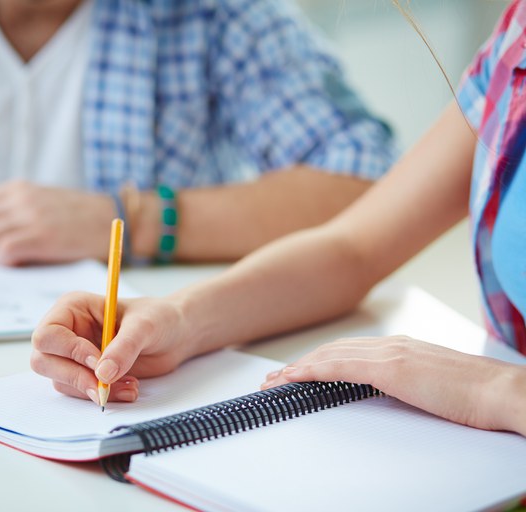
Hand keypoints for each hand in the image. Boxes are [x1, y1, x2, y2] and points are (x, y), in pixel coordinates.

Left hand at [0, 181, 115, 265]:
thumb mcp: (42, 202)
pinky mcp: (42, 235)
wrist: (112, 217)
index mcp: (17, 188)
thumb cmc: (78, 218)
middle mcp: (19, 198)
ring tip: (10, 262)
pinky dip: (7, 263)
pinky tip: (23, 263)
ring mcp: (30, 215)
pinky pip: (4, 251)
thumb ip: (14, 211)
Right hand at [30, 292, 195, 404]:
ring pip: (61, 381)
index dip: (69, 351)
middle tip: (104, 386)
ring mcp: (73, 354)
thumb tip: (103, 373)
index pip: (48, 334)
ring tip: (129, 384)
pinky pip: (79, 392)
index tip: (97, 361)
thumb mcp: (145, 326)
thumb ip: (124, 347)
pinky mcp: (85, 374)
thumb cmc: (158, 318)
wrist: (175, 336)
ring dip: (92, 389)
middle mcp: (67, 331)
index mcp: (72, 308)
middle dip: (75, 376)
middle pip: (43, 361)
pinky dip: (103, 395)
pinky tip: (128, 387)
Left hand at [262, 336, 525, 434]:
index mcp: (402, 348)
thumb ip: (409, 381)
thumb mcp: (433, 384)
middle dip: (302, 363)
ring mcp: (390, 354)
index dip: (320, 360)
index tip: (299, 372)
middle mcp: (392, 345)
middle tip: (276, 378)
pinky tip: (294, 378)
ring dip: (299, 368)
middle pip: (334, 350)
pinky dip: (312, 371)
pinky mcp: (391, 368)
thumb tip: (392, 390)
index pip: (349, 351)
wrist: (502, 392)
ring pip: (331, 356)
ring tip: (275, 381)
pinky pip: (340, 367)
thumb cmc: (476, 394)